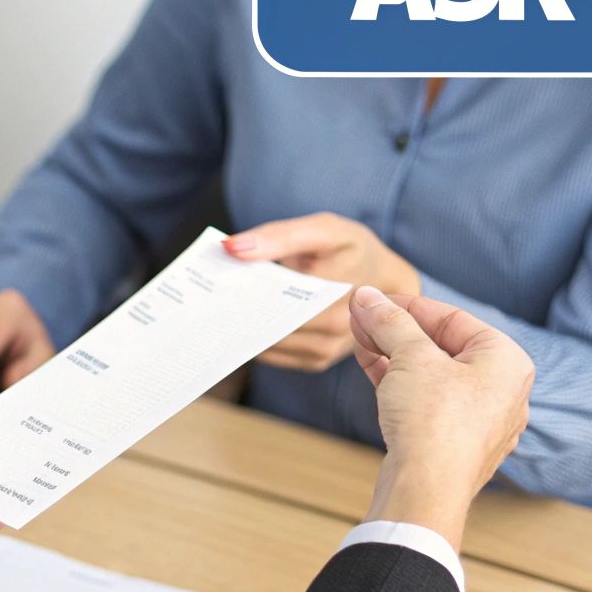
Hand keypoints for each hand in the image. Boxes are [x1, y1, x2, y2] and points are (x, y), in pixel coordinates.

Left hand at [223, 213, 420, 371]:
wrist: (384, 280)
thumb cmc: (351, 250)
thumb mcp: (324, 230)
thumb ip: (280, 236)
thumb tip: (232, 247)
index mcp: (342, 289)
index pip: (280, 300)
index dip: (246, 295)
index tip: (215, 287)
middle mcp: (338, 327)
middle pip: (272, 326)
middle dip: (240, 313)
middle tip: (206, 300)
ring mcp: (327, 349)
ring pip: (271, 344)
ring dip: (244, 329)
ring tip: (216, 310)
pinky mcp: (317, 360)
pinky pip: (276, 355)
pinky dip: (254, 340)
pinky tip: (237, 323)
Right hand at [347, 286, 532, 550]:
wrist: (425, 491)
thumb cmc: (434, 422)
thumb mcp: (410, 357)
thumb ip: (389, 321)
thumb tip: (368, 297)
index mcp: (506, 361)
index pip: (452, 318)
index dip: (406, 306)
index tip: (373, 300)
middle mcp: (503, 391)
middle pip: (442, 346)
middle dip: (397, 332)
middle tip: (361, 320)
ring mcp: (481, 421)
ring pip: (433, 375)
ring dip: (394, 356)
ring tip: (361, 343)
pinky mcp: (457, 443)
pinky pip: (430, 402)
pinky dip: (402, 386)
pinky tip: (373, 371)